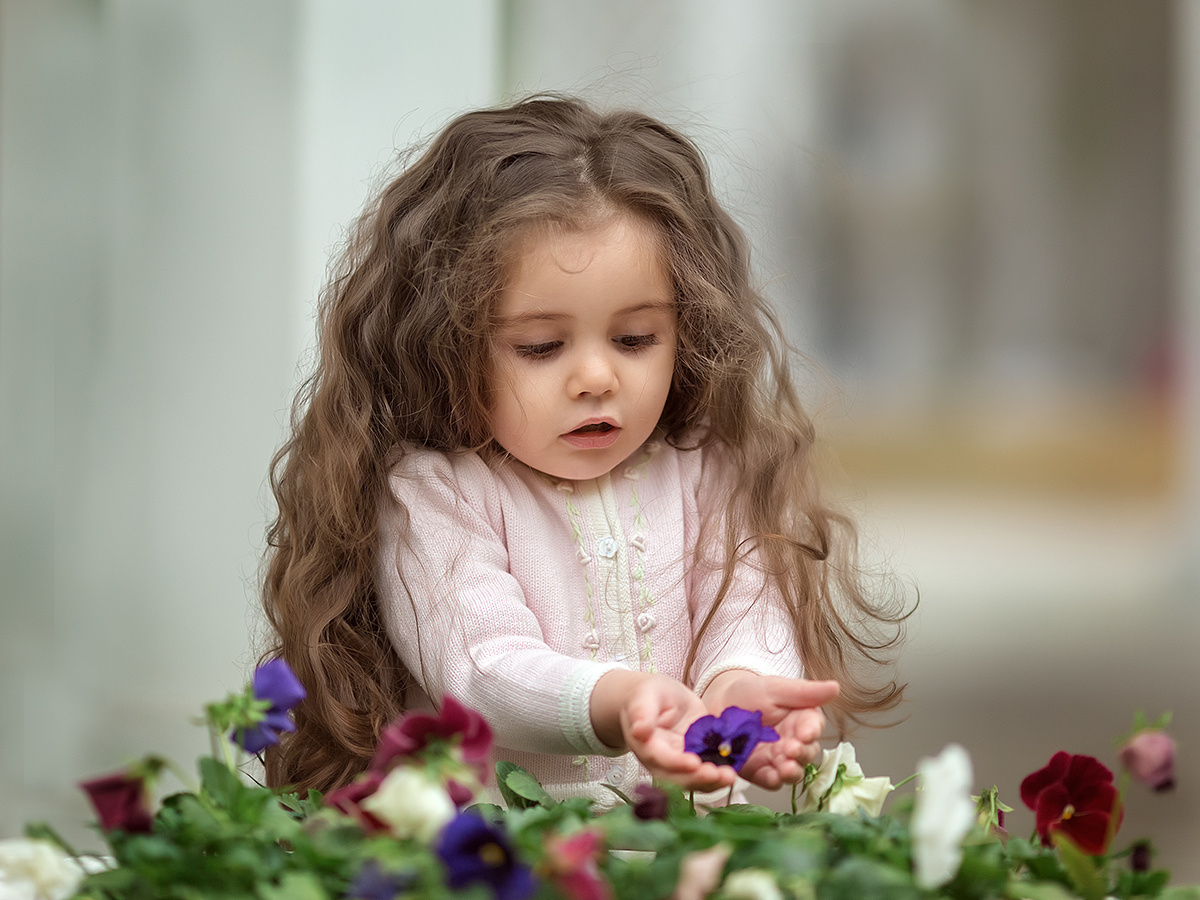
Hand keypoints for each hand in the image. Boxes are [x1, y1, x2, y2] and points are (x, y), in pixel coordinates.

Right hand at [591, 671, 737, 791]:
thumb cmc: (648, 694)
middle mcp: (660, 760)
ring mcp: (677, 762)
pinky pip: (703, 773)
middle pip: (676, 777)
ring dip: (710, 782)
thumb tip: (640, 730)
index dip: (676, 763)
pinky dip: (717, 776)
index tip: (693, 763)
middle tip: (717, 775)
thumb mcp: (645, 696)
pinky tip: (731, 772)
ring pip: (691, 780)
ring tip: (729, 777)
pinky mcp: (692, 758)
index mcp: (646, 745)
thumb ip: (641, 712)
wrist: (656, 697)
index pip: (660, 758)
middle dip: (697, 779)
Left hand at [701, 671, 839, 789]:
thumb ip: (805, 692)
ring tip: (785, 767)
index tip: (806, 732)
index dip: (811, 731)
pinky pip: (770, 780)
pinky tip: (772, 777)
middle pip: (807, 753)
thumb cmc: (751, 693)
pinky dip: (773, 780)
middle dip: (801, 753)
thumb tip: (836, 687)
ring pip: (793, 771)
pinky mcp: (760, 771)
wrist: (718, 705)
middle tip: (791, 749)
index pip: (814, 727)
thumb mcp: (776, 688)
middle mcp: (794, 742)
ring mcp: (777, 759)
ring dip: (792, 771)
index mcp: (802, 720)